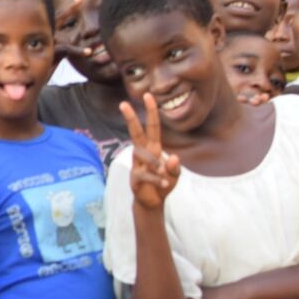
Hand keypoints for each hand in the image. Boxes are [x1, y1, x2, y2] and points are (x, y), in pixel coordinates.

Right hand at [119, 93, 180, 210]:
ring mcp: (138, 165)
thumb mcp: (175, 175)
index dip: (151, 112)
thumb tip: (173, 157)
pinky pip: (147, 175)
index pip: (152, 127)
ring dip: (157, 165)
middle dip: (131, 119)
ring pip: (144, 155)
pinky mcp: (135, 178)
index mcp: (153, 148)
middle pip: (136, 133)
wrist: (152, 203)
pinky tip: (165, 184)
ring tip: (165, 176)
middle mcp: (143, 154)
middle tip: (123, 104)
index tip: (148, 96)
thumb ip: (175, 167)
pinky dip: (158, 179)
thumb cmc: (163, 184)